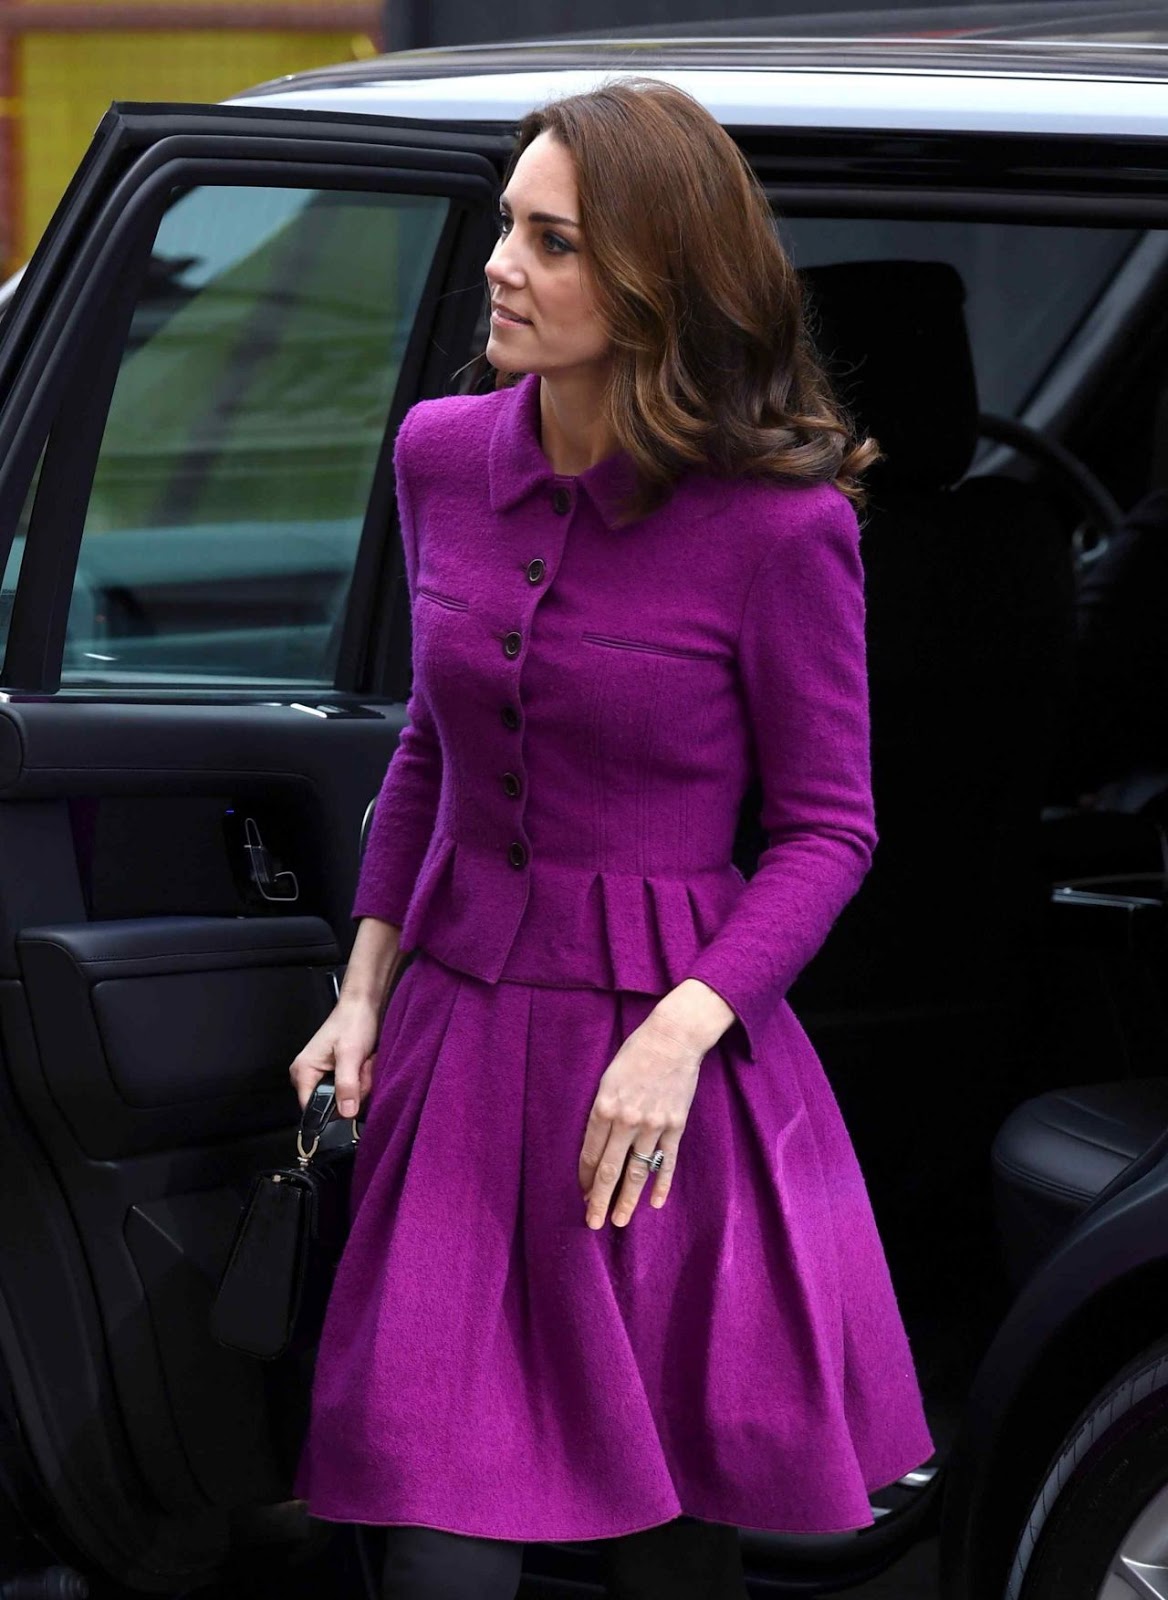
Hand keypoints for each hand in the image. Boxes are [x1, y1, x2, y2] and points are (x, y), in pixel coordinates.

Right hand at [289, 996, 380, 1116]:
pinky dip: (363, 1079)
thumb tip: (346, 1112)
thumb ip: (347, 1084)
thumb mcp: (350, 1054)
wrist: (364, 1005)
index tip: (351, 1091)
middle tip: (361, 1067)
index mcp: (303, 1072)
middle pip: (333, 1105)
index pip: (312, 1109)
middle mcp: (310, 1076)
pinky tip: (365, 1064)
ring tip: (363, 1062)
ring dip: (361, 1083)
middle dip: (354, 1090)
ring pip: (346, 1098)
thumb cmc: (353, 1021)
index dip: (334, 1108)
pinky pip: (352, 1089)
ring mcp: (325, 1076)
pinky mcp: (338, 1074)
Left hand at [578, 1010, 705, 1229]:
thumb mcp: (607, 1078)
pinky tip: (655, 1203)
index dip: (584, 1177)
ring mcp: (653, 1126)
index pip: (590, 1154)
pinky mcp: (675, 1126)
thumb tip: (598, 1143)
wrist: (674, 1038)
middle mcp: (627, 1121)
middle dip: (598, 1199)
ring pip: (638, 1172)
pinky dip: (661, 1184)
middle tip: (592, 1223)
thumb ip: (602, 1111)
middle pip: (609, 1170)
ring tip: (619, 1220)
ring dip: (627, 1199)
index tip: (582, 1193)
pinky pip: (667, 1162)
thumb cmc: (635, 1053)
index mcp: (604, 1107)